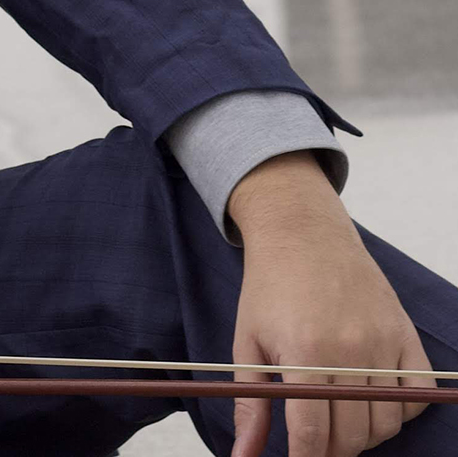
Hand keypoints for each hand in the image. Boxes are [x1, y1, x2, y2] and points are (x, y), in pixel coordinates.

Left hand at [227, 154, 435, 456]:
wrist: (301, 231)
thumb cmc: (269, 287)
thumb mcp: (246, 342)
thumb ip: (250, 404)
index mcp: (305, 353)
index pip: (314, 435)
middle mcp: (350, 350)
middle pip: (352, 436)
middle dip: (332, 449)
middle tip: (316, 437)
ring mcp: (383, 342)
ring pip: (386, 424)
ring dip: (364, 435)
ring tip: (339, 419)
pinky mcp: (406, 334)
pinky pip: (418, 396)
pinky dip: (401, 410)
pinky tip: (372, 398)